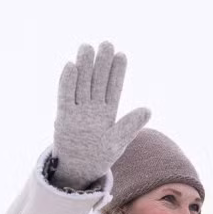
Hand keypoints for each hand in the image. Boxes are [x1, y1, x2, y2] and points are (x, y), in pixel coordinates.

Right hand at [51, 42, 150, 189]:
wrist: (79, 169)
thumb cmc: (100, 156)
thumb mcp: (118, 142)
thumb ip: (130, 125)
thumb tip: (148, 110)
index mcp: (108, 112)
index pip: (114, 88)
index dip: (117, 72)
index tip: (121, 55)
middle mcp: (93, 108)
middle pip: (97, 81)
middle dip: (101, 63)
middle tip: (106, 44)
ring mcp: (78, 110)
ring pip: (81, 84)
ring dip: (84, 66)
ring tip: (87, 47)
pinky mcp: (64, 116)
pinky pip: (65, 96)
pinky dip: (67, 82)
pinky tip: (70, 65)